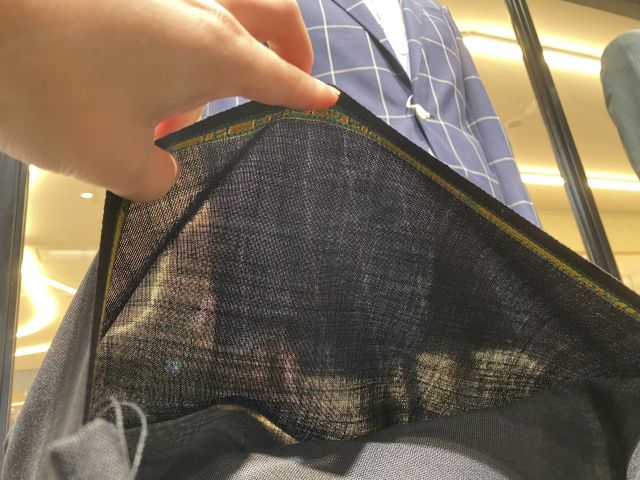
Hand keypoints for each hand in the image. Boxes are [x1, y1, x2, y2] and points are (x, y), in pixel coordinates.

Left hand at [0, 0, 338, 201]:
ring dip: (226, 57)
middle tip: (295, 77)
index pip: (281, 77)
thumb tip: (162, 165)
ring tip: (188, 120)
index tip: (328, 104)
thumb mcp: (115, 162)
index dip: (307, 95)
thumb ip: (157, 177)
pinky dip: (184, 52)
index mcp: (214, 52)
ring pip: (221, 17)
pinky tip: (147, 95)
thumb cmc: (55, 92)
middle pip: (271, 14)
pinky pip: (178, 19)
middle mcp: (199, 13)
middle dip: (292, 46)